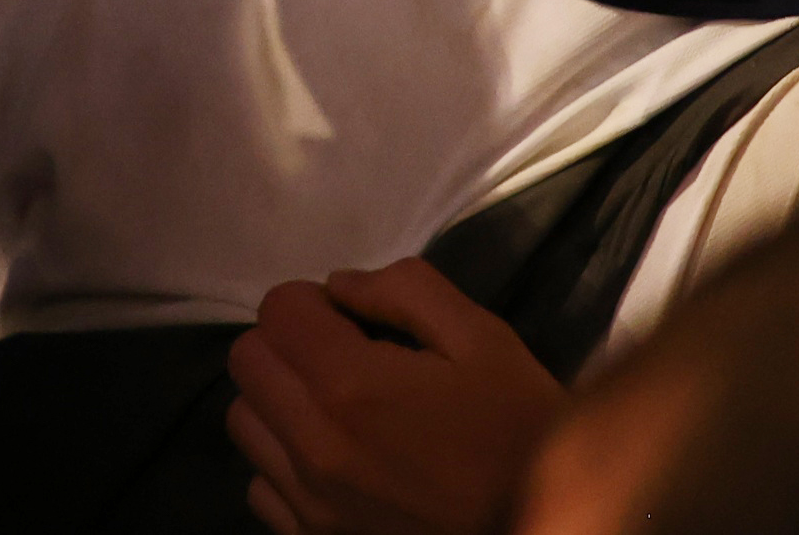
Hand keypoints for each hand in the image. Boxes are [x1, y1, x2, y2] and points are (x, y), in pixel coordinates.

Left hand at [227, 260, 562, 534]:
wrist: (552, 530)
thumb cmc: (523, 433)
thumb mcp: (485, 340)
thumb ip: (405, 290)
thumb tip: (341, 286)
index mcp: (347, 386)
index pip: (276, 309)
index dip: (314, 303)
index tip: (353, 323)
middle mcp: (312, 445)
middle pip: (249, 360)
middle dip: (289, 344)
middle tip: (343, 358)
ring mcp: (309, 500)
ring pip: (247, 421)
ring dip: (280, 402)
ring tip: (338, 411)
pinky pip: (262, 486)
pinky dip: (286, 466)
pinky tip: (337, 462)